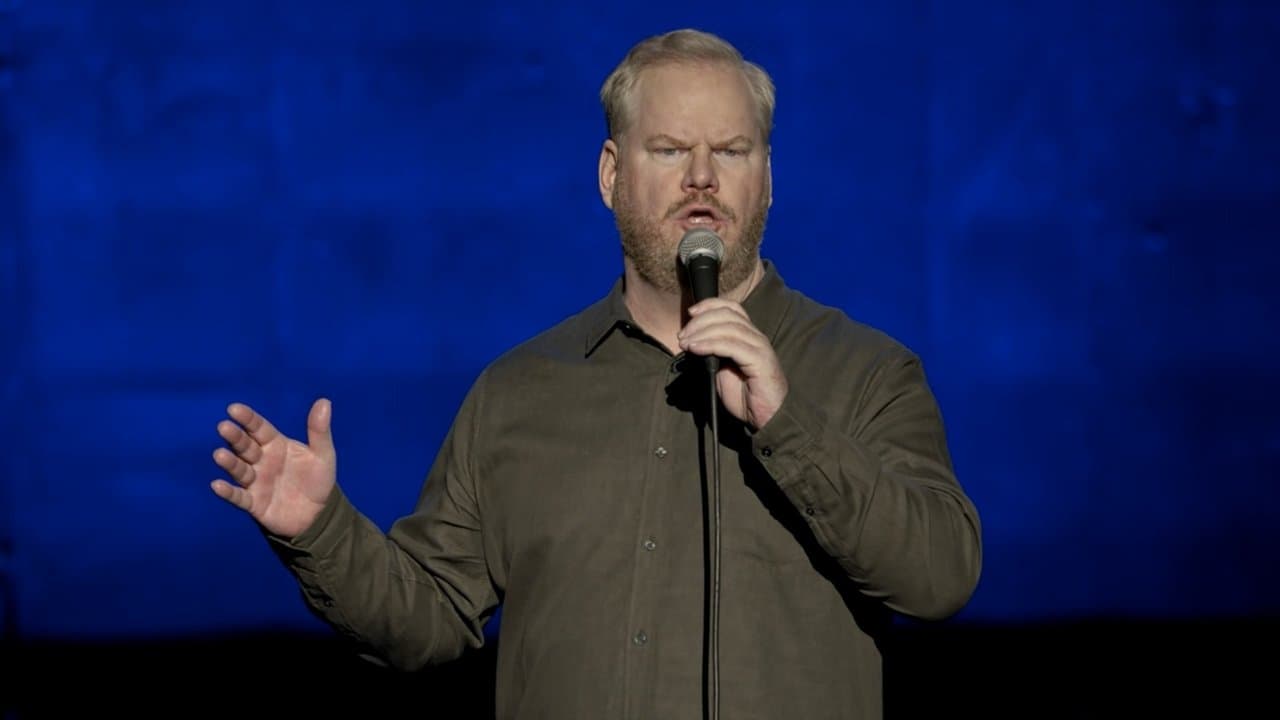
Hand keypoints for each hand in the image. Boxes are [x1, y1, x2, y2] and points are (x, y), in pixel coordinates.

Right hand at [210, 398, 336, 538]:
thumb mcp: (323, 454)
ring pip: (239, 469)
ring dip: (229, 462)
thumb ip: (319, 430)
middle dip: (235, 437)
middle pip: (245, 446)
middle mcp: (262, 460)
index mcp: (276, 445)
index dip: (248, 419)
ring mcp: (256, 482)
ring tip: (219, 455)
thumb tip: (324, 401)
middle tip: (224, 427)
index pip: (259, 428)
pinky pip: (239, 497)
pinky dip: (228, 492)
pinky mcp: (254, 503)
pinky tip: (217, 485)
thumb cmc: (318, 480)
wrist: (318, 515)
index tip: (234, 409)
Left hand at [677, 298, 787, 429]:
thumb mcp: (722, 369)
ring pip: (728, 327)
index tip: (690, 312)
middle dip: (700, 321)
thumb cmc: (745, 395)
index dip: (710, 305)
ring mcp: (760, 347)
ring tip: (685, 343)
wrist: (766, 417)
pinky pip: (732, 346)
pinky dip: (710, 344)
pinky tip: (696, 349)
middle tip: (682, 336)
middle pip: (727, 314)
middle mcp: (756, 337)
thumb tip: (691, 342)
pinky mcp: (760, 361)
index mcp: (748, 335)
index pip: (731, 308)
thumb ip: (712, 352)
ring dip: (702, 332)